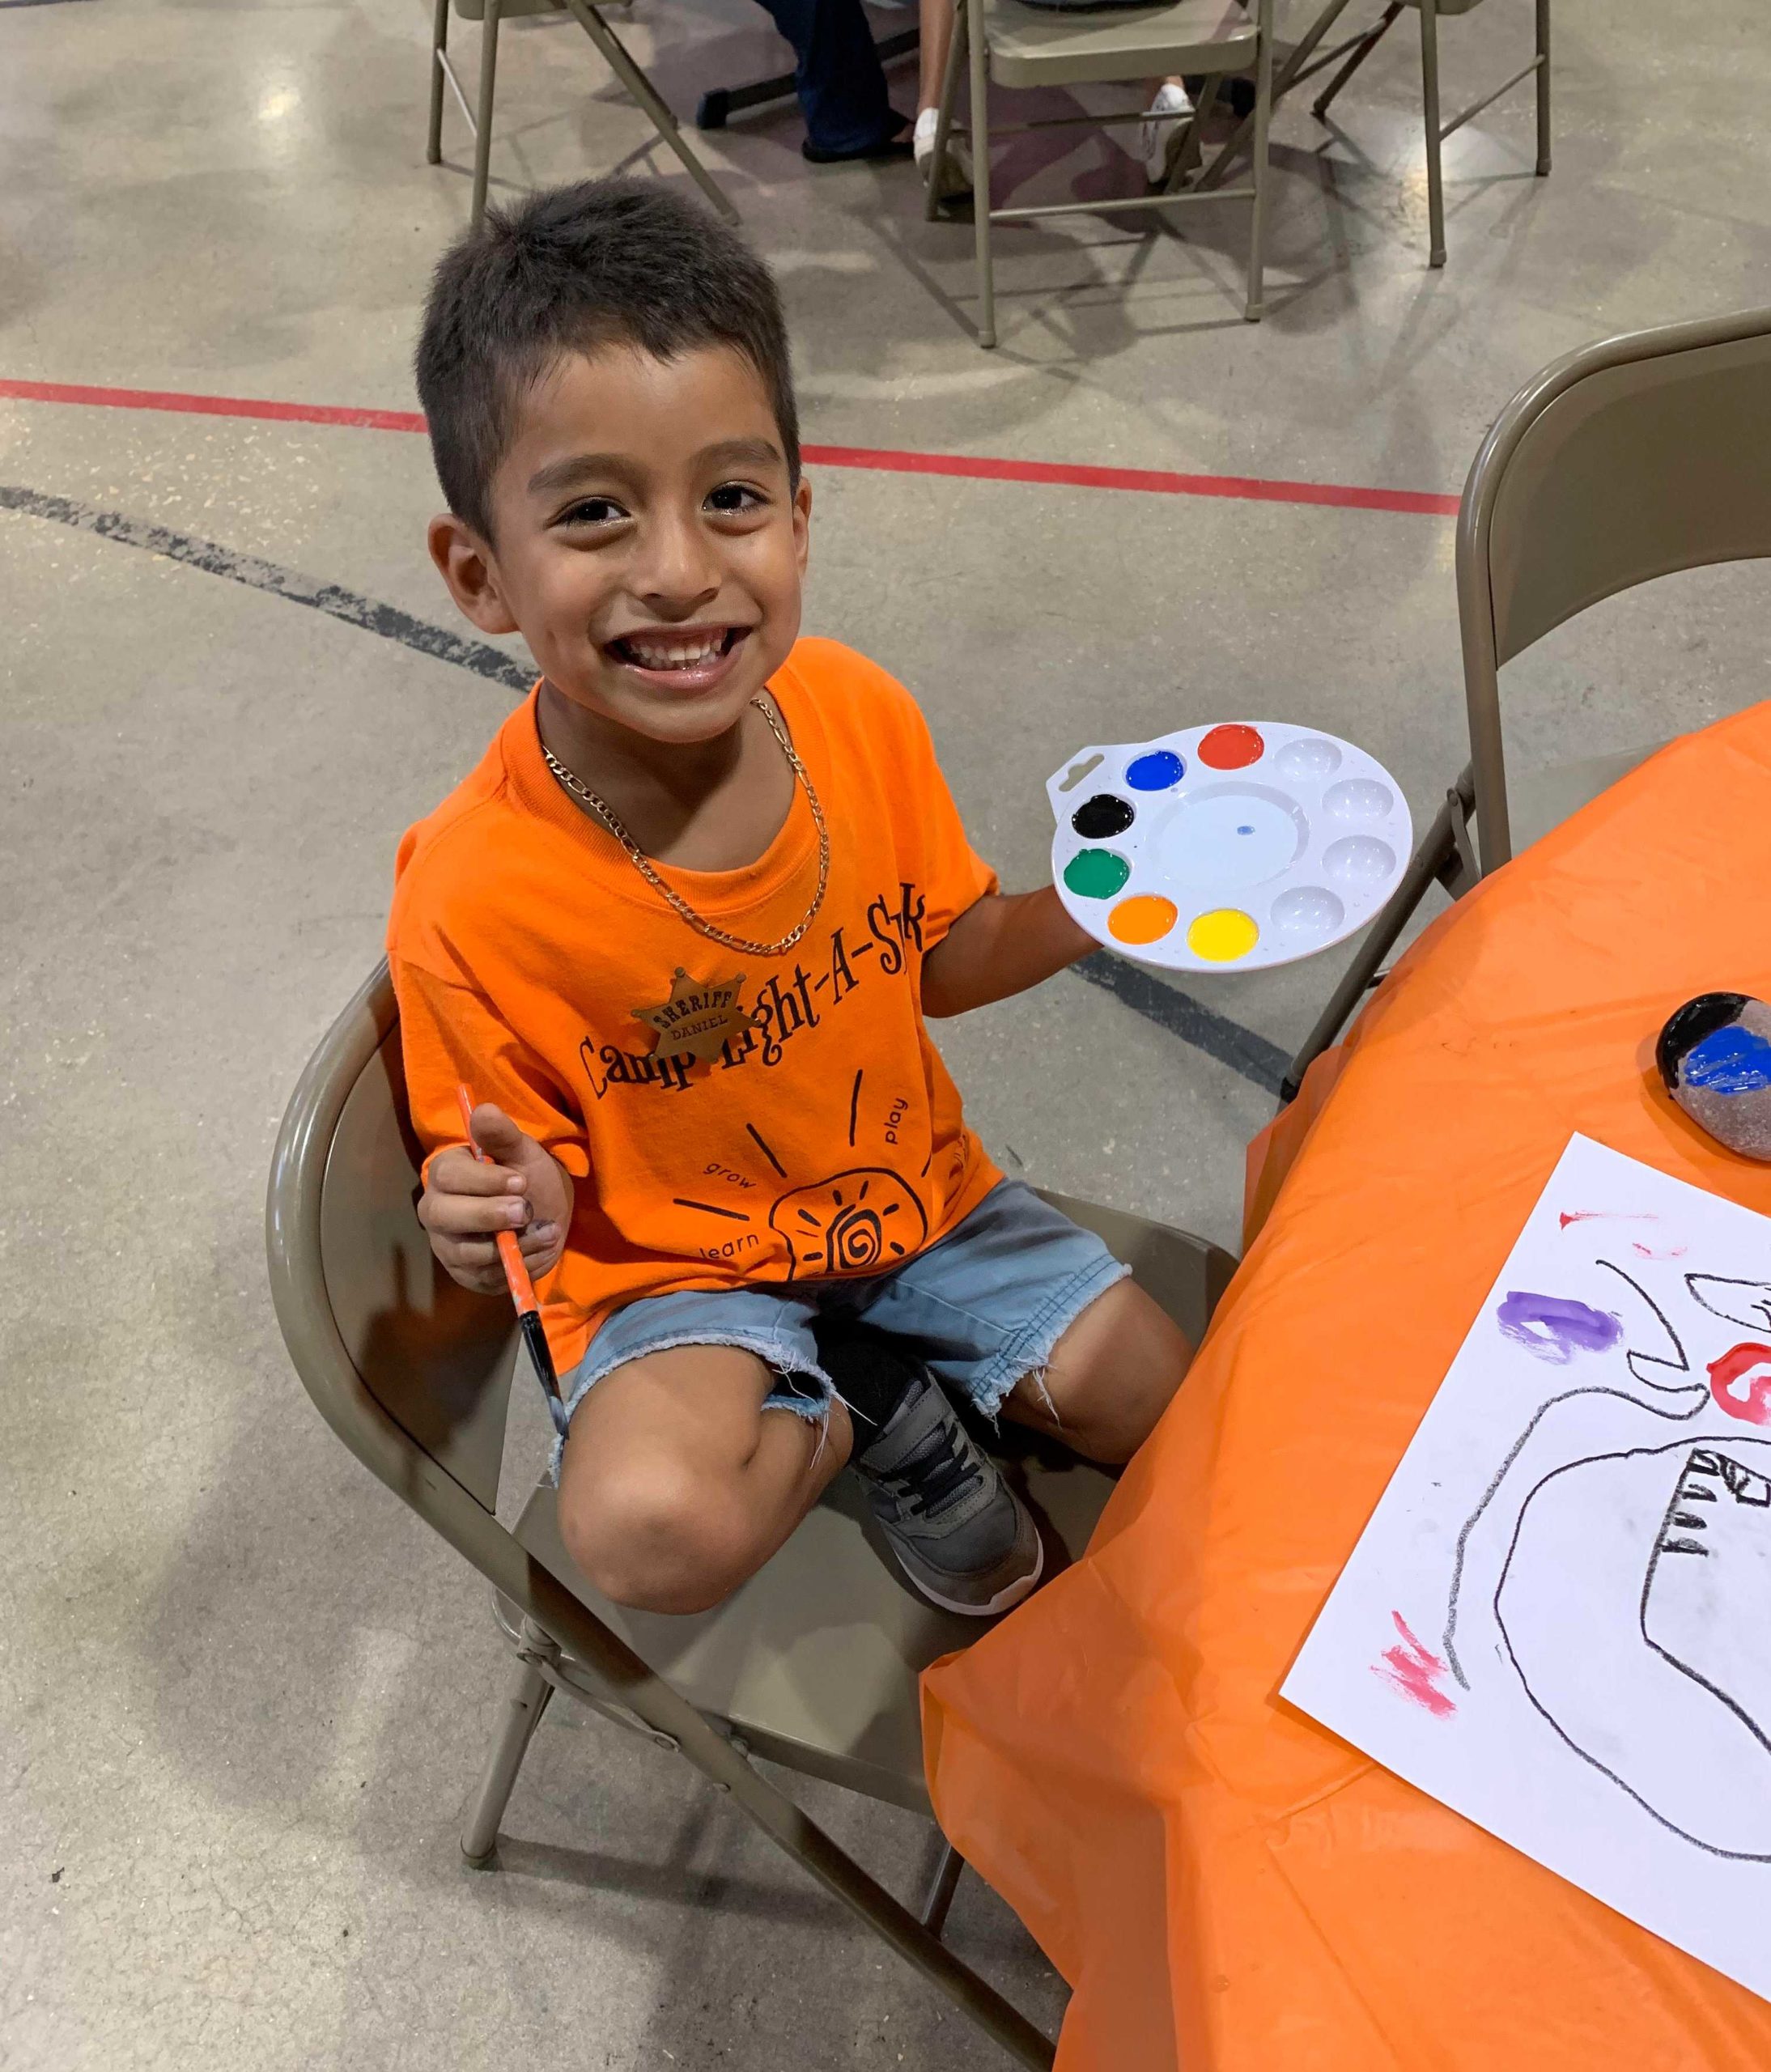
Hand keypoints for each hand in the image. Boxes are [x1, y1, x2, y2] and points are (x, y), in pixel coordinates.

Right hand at [418, 1103, 574, 1294]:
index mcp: (445, 1174)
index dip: (484, 1180)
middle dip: (488, 1215)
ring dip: (511, 1244)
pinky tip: (542, 1248)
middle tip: (525, 1210)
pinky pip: (485, 1277)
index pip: (449, 1176)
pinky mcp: (466, 1274)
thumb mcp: (521, 1152)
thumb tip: (484, 1110)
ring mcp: (448, 1246)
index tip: (520, 1181)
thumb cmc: (526, 1177)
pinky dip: (518, 1265)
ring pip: (465, 1253)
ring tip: (547, 1230)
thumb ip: (502, 1135)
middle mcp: (436, 1211)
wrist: (543, 1214)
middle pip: (444, 1216)